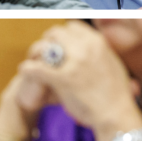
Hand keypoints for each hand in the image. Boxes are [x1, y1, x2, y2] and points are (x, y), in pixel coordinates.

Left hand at [3, 23, 141, 139]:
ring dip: (36, 52)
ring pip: (45, 46)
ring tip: (33, 60)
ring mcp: (73, 63)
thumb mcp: (113, 64)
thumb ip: (100, 53)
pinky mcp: (63, 79)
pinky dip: (28, 68)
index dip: (63, 34)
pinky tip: (25, 70)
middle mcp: (85, 48)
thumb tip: (92, 47)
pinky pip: (37, 68)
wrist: (116, 114)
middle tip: (44, 52)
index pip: (72, 26)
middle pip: (56, 32)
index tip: (59, 43)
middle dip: (48, 40)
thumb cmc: (116, 94)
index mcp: (98, 42)